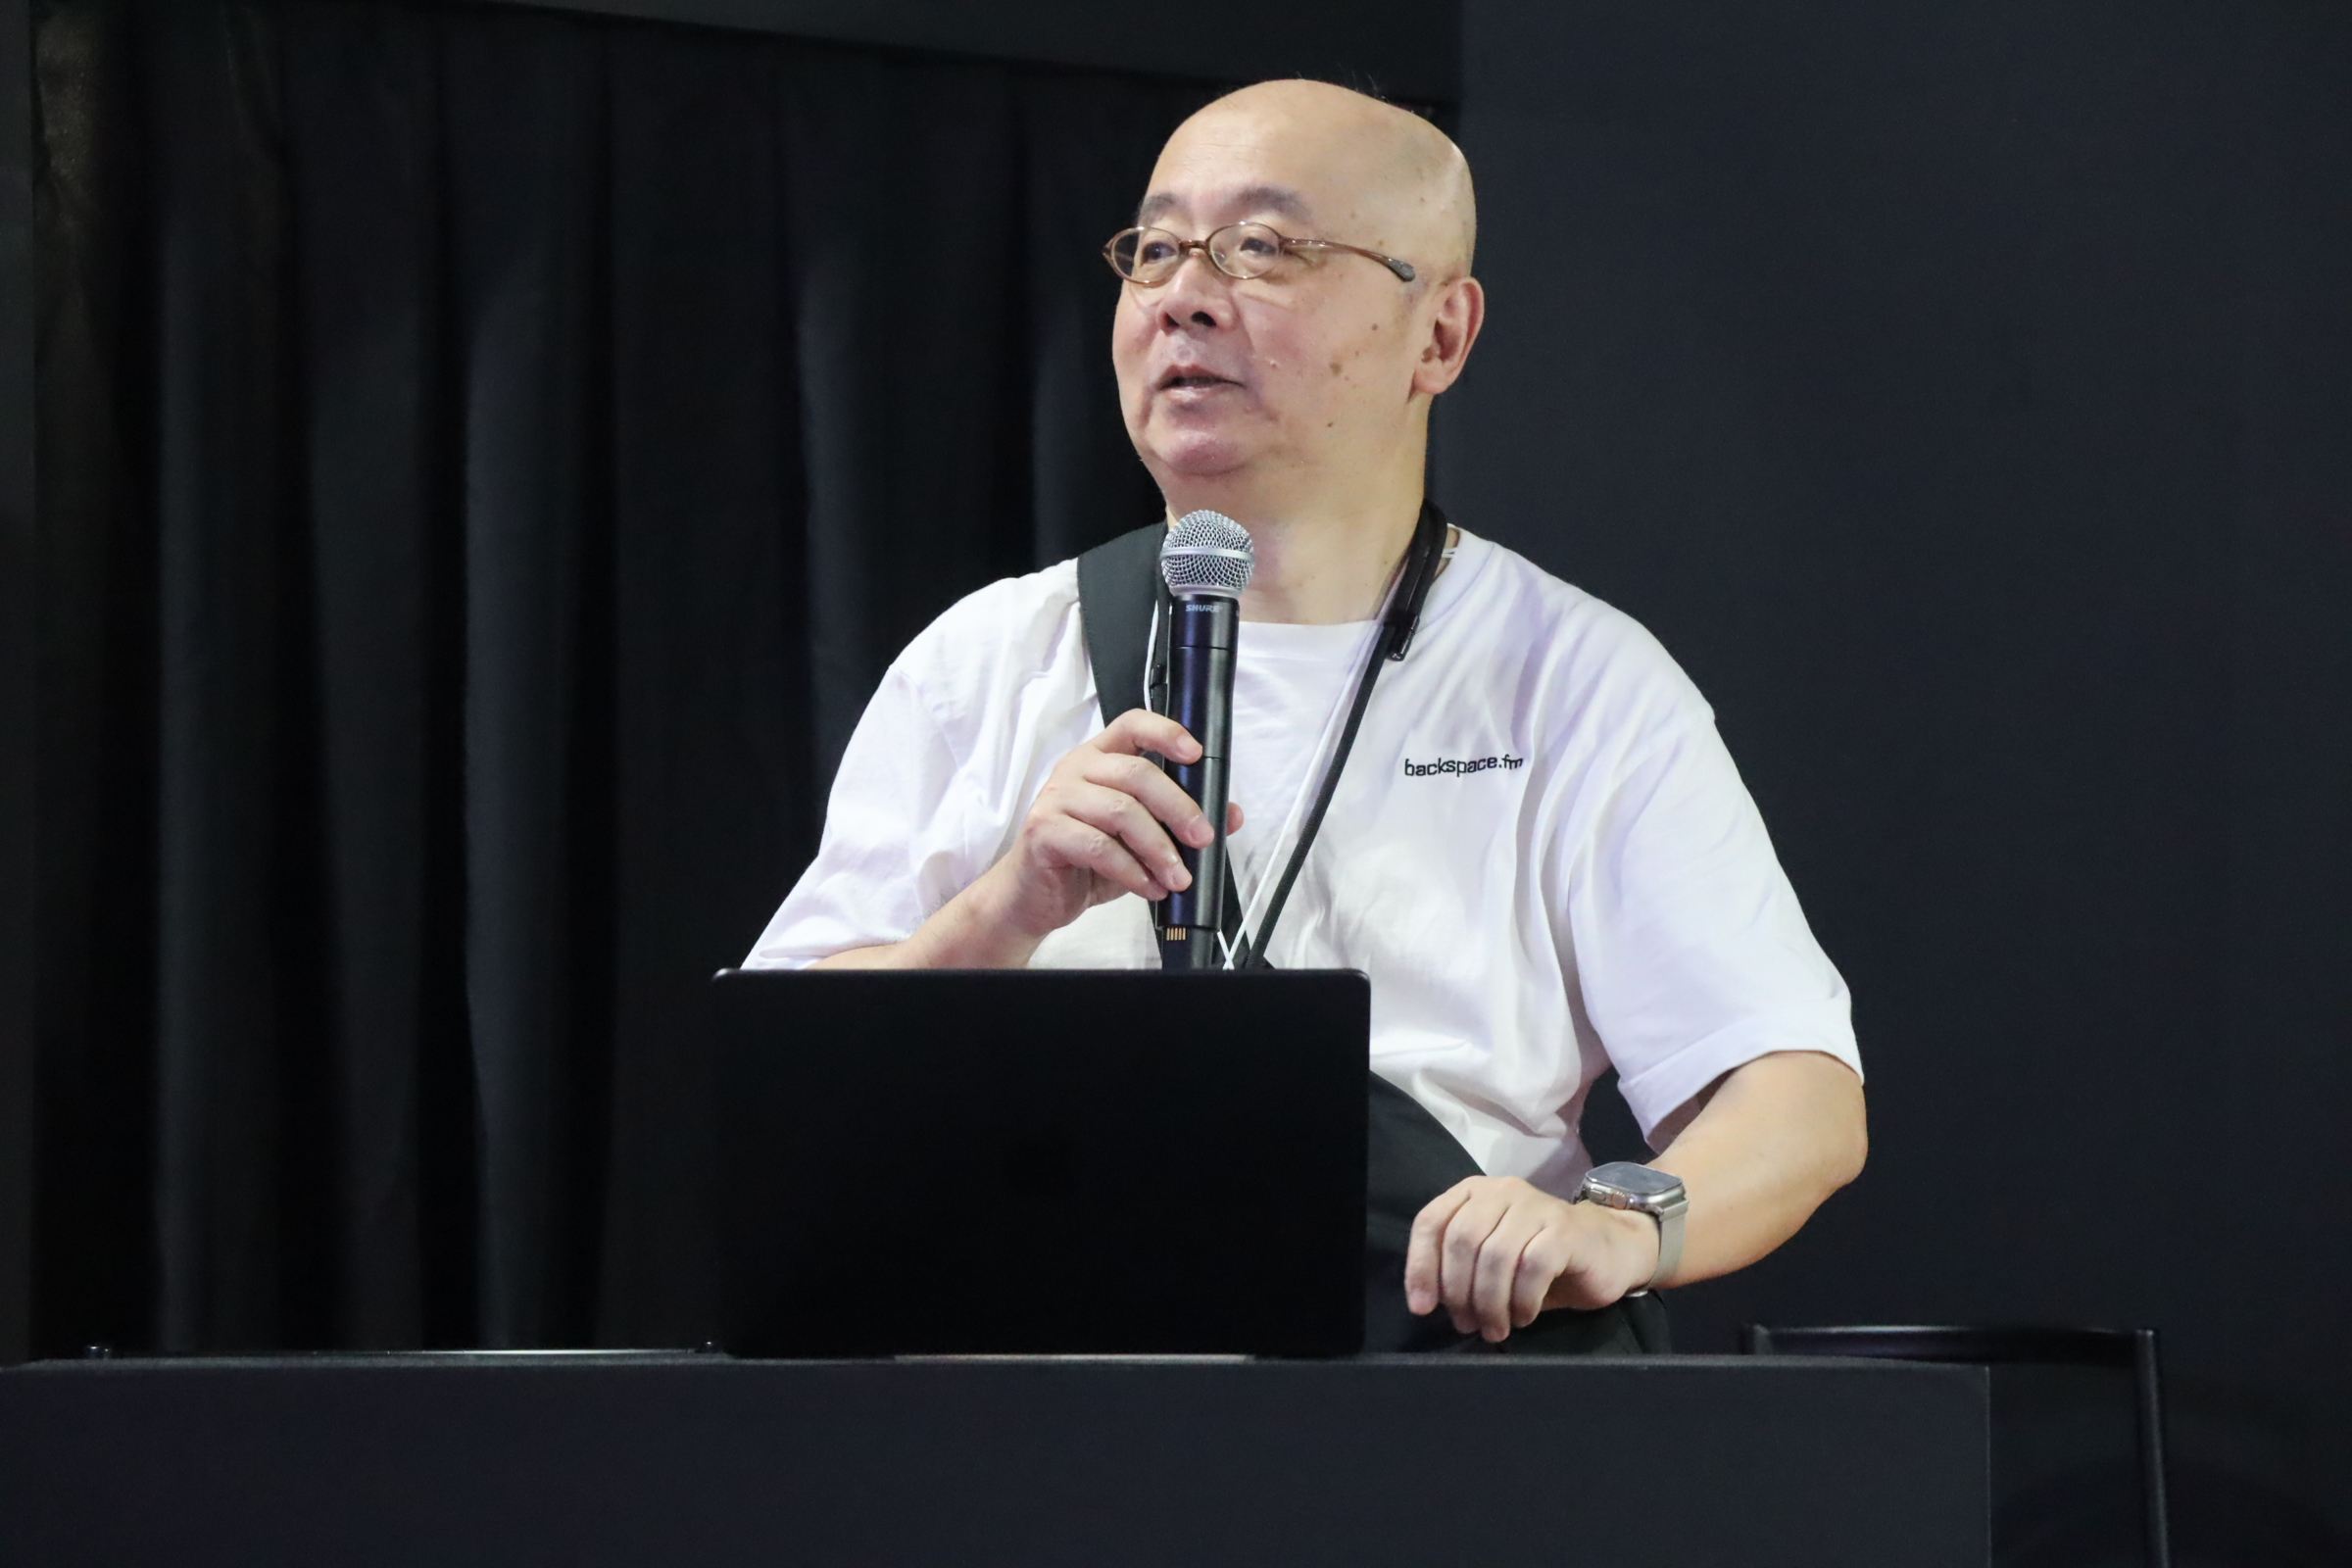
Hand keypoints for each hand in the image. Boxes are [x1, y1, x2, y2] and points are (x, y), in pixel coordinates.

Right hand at [970, 707, 1242, 947]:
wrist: (1033, 897)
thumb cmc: (1084, 862)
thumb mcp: (1140, 840)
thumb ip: (1179, 824)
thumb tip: (1231, 816)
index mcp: (1099, 759)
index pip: (1132, 724)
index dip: (1166, 732)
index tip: (1196, 753)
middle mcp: (1076, 769)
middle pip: (1137, 773)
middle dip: (1179, 808)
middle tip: (1203, 839)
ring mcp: (1056, 798)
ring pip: (1121, 811)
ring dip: (1159, 848)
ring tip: (1177, 877)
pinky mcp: (1044, 831)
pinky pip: (1098, 846)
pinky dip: (1131, 869)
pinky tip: (1147, 886)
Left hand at [1404, 1175, 1659, 1341]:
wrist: (1610, 1249)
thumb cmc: (1542, 1259)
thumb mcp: (1492, 1260)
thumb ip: (1459, 1268)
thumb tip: (1426, 1302)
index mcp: (1475, 1192)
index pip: (1432, 1221)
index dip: (1421, 1267)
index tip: (1423, 1308)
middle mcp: (1503, 1190)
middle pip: (1462, 1240)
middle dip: (1458, 1291)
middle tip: (1467, 1325)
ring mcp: (1536, 1205)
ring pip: (1495, 1255)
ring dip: (1490, 1302)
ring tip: (1495, 1329)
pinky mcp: (1565, 1229)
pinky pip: (1532, 1267)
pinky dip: (1522, 1300)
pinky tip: (1524, 1317)